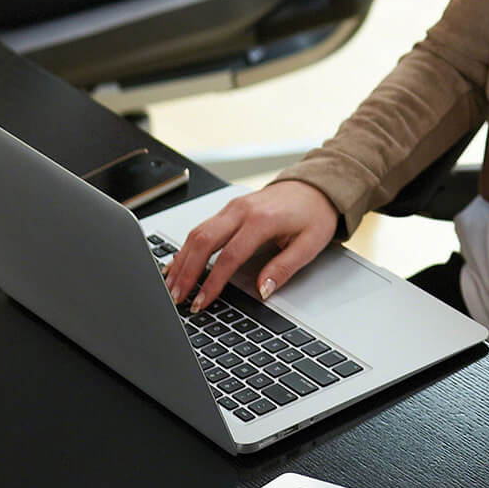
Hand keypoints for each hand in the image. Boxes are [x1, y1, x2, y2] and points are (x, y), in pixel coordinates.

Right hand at [163, 180, 337, 310]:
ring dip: (181, 260)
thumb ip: (284, 268)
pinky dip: (187, 247)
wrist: (317, 185)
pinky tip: (178, 263)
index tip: (202, 302)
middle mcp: (242, 210)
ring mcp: (233, 207)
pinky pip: (202, 227)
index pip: (229, 255)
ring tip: (171, 286)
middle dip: (186, 272)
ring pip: (197, 233)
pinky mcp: (230, 208)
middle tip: (177, 298)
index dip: (212, 282)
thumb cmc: (315, 213)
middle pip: (203, 241)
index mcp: (262, 220)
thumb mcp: (310, 244)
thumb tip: (262, 290)